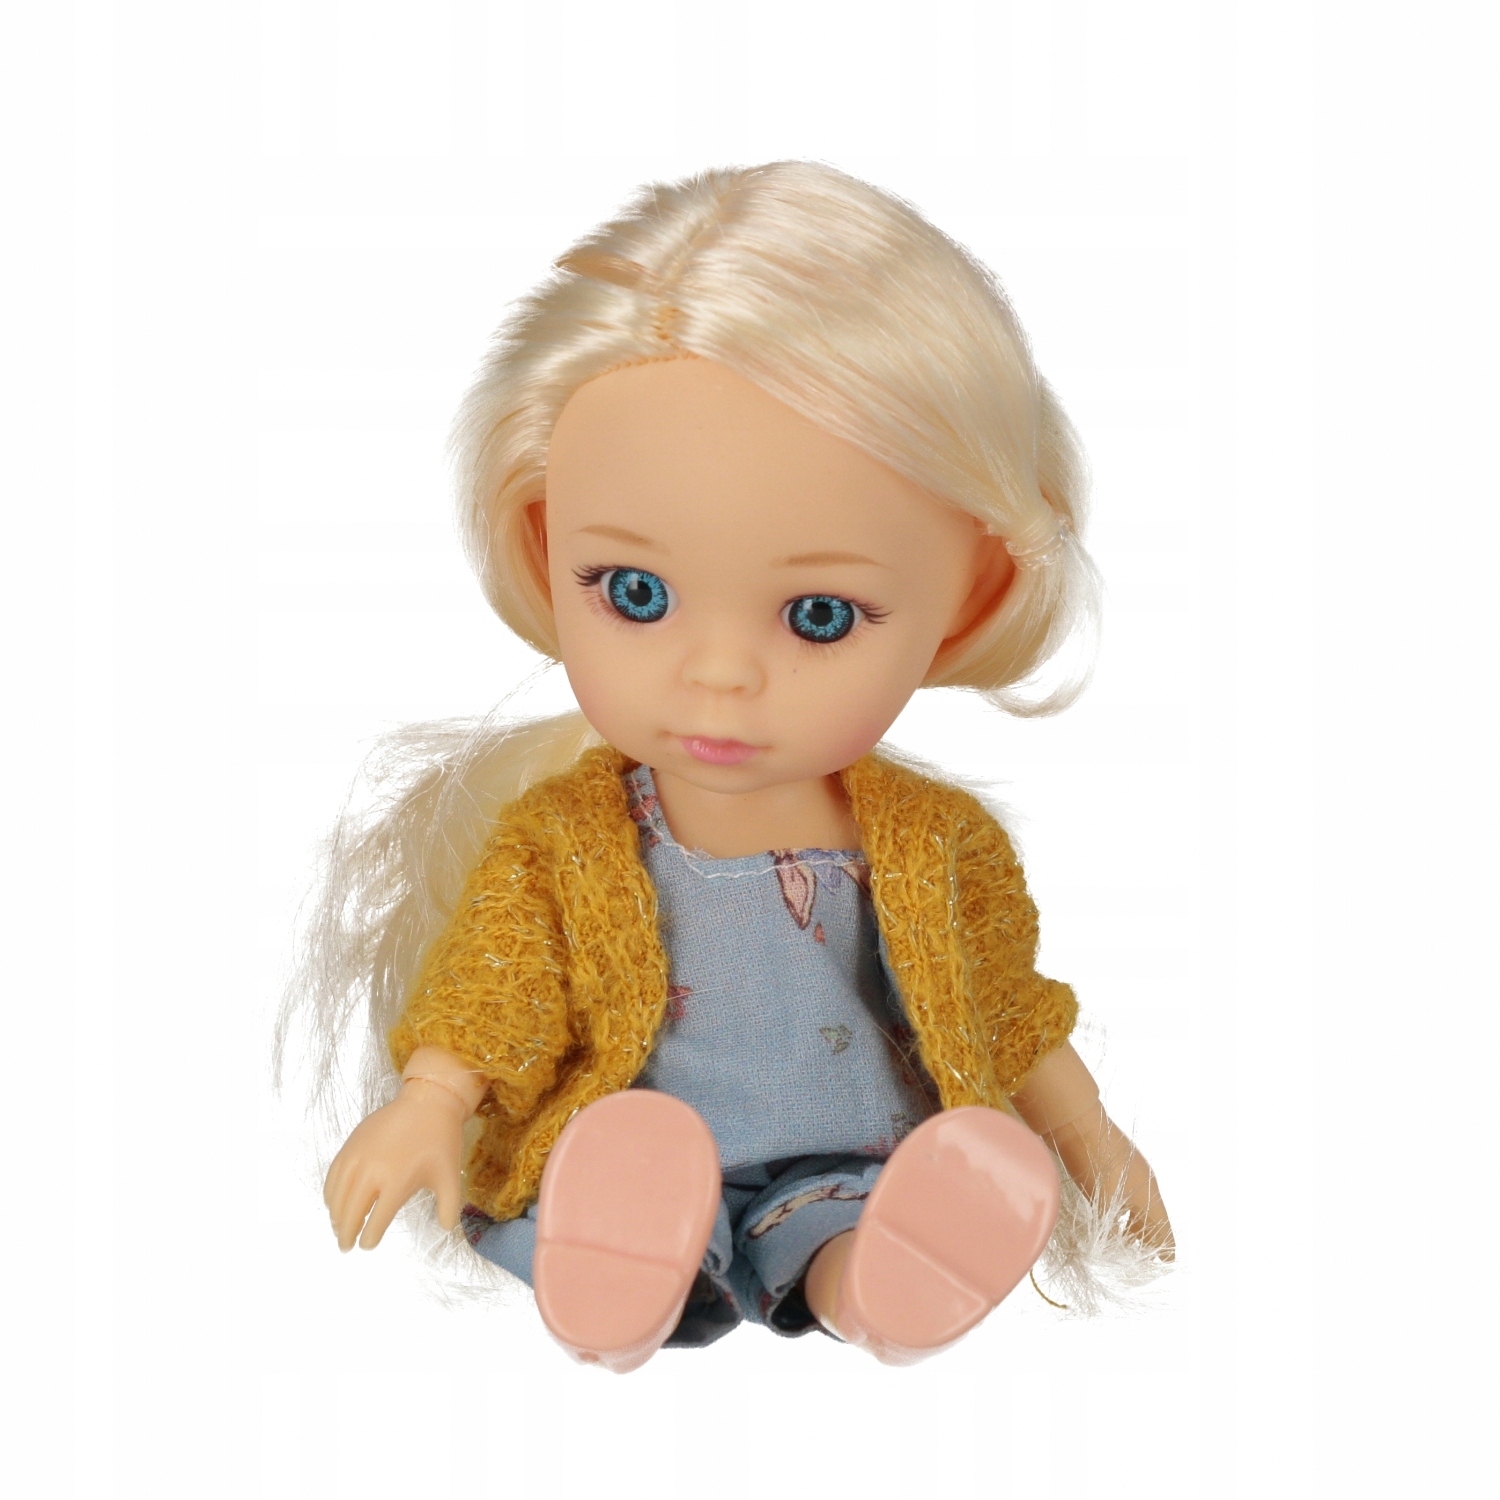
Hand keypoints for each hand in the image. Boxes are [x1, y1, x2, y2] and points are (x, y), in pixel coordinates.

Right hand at [322, 1080, 469, 1250]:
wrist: (427, 1102)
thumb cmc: (440, 1141)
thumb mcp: (450, 1175)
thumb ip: (449, 1206)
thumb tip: (446, 1229)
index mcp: (396, 1183)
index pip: (376, 1221)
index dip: (370, 1238)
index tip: (367, 1245)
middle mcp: (372, 1173)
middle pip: (351, 1213)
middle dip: (347, 1233)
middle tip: (346, 1246)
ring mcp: (358, 1158)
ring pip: (337, 1197)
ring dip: (335, 1217)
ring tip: (339, 1229)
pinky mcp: (350, 1145)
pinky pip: (333, 1176)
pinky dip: (330, 1194)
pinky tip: (334, 1203)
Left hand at [1051, 1114, 1174, 1259]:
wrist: (1076, 1122)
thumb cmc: (1093, 1164)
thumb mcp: (1103, 1204)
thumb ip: (1110, 1230)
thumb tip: (1107, 1249)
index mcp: (1150, 1197)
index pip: (1165, 1234)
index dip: (1163, 1253)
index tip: (1159, 1267)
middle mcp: (1146, 1184)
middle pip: (1154, 1222)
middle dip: (1146, 1242)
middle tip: (1135, 1261)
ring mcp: (1131, 1172)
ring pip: (1140, 1207)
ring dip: (1133, 1227)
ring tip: (1121, 1243)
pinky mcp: (1114, 1163)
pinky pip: (1128, 1195)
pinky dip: (1123, 1211)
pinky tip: (1108, 1216)